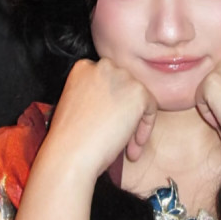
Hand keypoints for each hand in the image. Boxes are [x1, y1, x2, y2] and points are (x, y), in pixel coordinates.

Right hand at [41, 58, 156, 180]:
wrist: (70, 153)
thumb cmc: (69, 139)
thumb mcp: (77, 106)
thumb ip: (96, 97)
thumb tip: (117, 105)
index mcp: (83, 67)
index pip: (108, 83)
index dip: (111, 106)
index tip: (107, 126)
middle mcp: (103, 66)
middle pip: (125, 89)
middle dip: (124, 114)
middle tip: (119, 137)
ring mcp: (121, 77)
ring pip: (138, 99)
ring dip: (135, 123)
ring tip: (126, 147)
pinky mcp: (138, 92)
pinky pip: (151, 109)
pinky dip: (145, 128)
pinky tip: (133, 146)